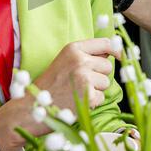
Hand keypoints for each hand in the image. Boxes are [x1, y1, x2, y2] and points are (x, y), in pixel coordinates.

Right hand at [0, 38, 121, 150]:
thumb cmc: (49, 85)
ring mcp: (84, 77)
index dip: (115, 50)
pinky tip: (77, 101)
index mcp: (73, 49)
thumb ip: (85, 55)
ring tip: (77, 91)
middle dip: (99, 75)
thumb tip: (112, 52)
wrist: (31, 107)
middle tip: (80, 82)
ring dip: (96, 89)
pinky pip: (102, 97)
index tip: (119, 56)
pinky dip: (93, 102)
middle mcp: (80, 60)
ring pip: (106, 82)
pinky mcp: (88, 95)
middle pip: (107, 65)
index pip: (105, 43)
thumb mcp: (64, 61)